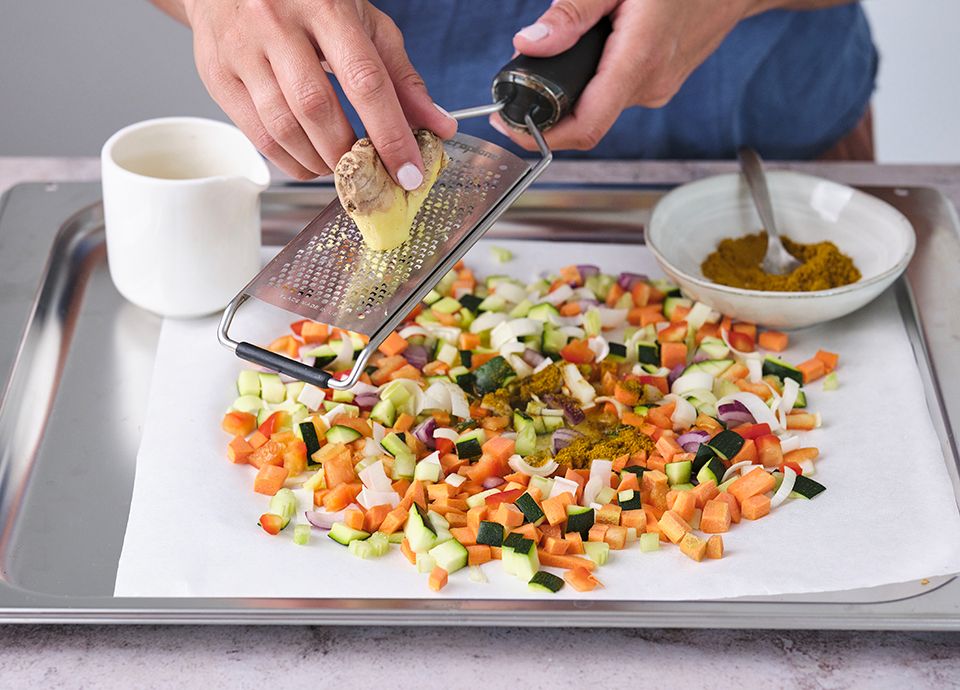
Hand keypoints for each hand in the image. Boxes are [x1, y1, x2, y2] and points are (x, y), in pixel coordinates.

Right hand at [184, 0, 456, 180]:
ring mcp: (241, 49)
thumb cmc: (308, 1)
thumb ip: (401, 76)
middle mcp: (277, 23)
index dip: (390, 134)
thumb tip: (438, 125)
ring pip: (283, 126)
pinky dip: (289, 160)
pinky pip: (256, 134)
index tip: (408, 171)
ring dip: (318, 161)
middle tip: (368, 171)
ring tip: (338, 166)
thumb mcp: (363, 24)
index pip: (365, 80)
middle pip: (317, 108)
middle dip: (349, 153)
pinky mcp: (217, 75)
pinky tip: (309, 161)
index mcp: (325, 6)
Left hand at [492, 0, 752, 150]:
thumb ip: (572, 13)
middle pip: (586, 119)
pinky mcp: (664, 83)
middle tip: (518, 87)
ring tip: (559, 56)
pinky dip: (598, 79)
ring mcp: (660, 88)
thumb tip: (530, 42)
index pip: (584, 127)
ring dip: (575, 89)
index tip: (509, 128)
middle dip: (549, 107)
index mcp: (637, 62)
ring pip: (602, 104)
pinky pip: (620, 92)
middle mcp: (650, 85)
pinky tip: (598, 49)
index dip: (540, 137)